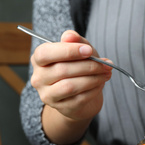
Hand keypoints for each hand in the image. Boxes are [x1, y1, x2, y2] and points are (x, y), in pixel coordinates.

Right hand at [30, 30, 112, 144]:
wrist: (81, 94)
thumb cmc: (78, 67)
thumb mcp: (79, 50)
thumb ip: (75, 41)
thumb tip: (69, 36)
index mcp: (39, 59)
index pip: (45, 53)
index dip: (68, 51)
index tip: (89, 51)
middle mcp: (38, 78)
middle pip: (62, 70)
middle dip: (88, 66)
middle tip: (106, 64)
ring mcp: (48, 95)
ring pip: (70, 86)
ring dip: (93, 79)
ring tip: (106, 73)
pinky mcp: (61, 108)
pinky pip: (79, 98)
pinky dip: (94, 90)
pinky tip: (101, 83)